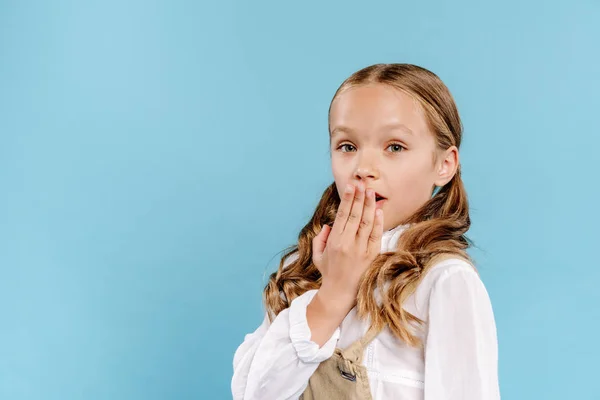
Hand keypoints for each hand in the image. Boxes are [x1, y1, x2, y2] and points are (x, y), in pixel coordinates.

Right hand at [312, 182, 383, 307]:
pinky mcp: (371, 255)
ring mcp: (361, 249)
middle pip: (355, 215)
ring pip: (367, 222)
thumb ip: (320, 238)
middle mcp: (348, 243)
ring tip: (371, 192)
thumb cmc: (328, 272)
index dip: (348, 199)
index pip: (343, 215)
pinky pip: (376, 235)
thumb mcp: (318, 255)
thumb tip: (328, 225)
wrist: (340, 293)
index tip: (351, 187)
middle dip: (359, 197)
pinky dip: (378, 222)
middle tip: (362, 183)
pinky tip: (378, 210)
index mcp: (334, 241)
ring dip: (369, 205)